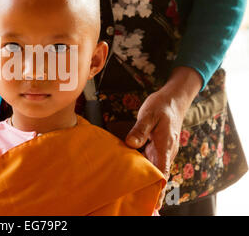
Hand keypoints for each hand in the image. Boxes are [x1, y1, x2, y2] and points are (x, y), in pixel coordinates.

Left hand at [125, 67, 201, 208]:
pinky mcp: (157, 148)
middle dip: (149, 188)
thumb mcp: (148, 115)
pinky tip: (129, 172)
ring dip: (144, 179)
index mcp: (164, 147)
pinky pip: (149, 161)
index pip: (163, 173)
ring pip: (152, 169)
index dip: (159, 189)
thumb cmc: (161, 107)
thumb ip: (139, 130)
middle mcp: (165, 153)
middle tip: (135, 200)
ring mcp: (162, 151)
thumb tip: (130, 144)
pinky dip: (141, 168)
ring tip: (130, 192)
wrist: (173, 100)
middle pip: (157, 175)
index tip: (155, 203)